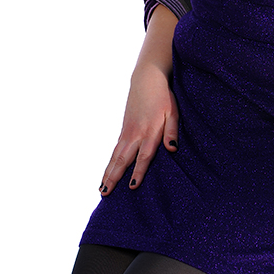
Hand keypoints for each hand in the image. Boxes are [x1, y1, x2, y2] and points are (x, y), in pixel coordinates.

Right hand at [99, 64, 178, 194]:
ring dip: (108, 173)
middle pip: (123, 159)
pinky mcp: (124, 129)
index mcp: (150, 131)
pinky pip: (115, 149)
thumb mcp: (173, 111)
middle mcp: (135, 133)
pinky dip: (110, 162)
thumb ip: (172, 131)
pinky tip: (107, 172)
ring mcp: (127, 131)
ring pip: (116, 156)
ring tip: (101, 189)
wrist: (147, 79)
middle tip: (106, 194)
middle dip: (114, 177)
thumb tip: (172, 149)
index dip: (138, 171)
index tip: (132, 186)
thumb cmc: (163, 96)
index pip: (144, 155)